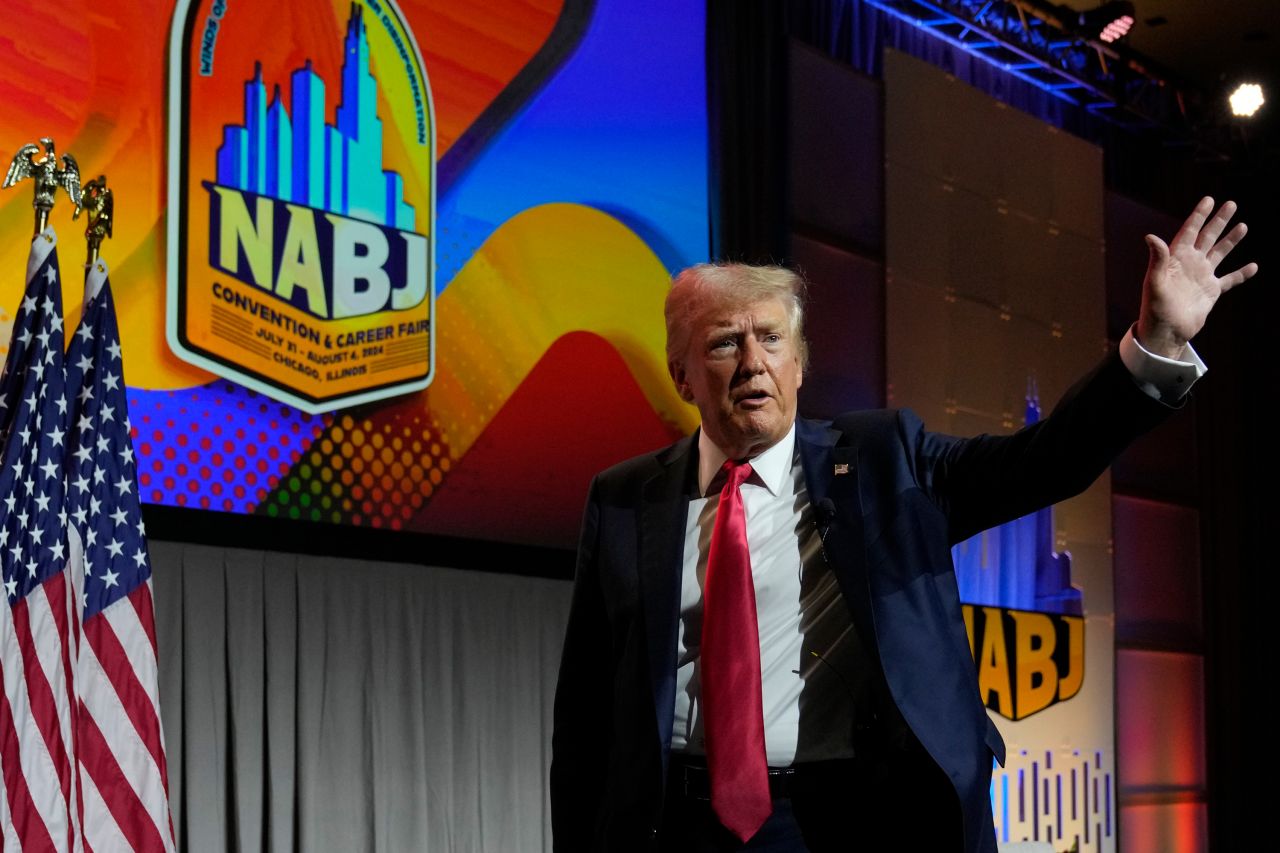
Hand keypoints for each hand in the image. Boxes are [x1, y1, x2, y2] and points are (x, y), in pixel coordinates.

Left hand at [1137, 196, 1258, 357]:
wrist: (1166, 332)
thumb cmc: (1155, 308)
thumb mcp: (1154, 282)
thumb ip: (1157, 259)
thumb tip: (1150, 236)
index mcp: (1176, 259)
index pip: (1189, 231)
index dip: (1198, 215)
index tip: (1209, 199)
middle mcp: (1190, 264)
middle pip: (1207, 237)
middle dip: (1219, 221)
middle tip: (1231, 204)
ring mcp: (1202, 277)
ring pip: (1220, 253)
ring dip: (1231, 240)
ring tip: (1243, 225)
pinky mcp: (1211, 292)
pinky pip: (1230, 280)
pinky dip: (1241, 274)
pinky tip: (1253, 266)